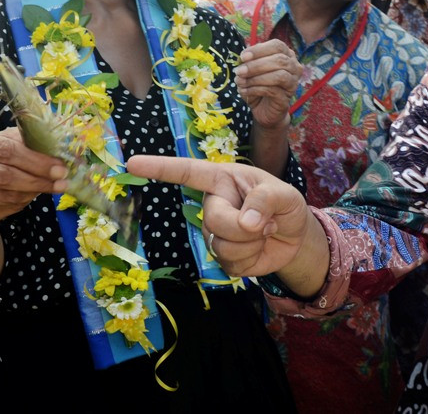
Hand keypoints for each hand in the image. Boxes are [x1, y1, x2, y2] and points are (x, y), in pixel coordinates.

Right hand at [0, 127, 66, 231]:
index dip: (35, 160)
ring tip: (51, 188)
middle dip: (38, 178)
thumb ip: (21, 141)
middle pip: (4, 174)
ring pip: (5, 194)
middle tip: (61, 181)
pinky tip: (30, 196)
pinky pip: (2, 208)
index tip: (59, 166)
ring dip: (33, 192)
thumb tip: (56, 147)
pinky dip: (21, 203)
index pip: (4, 150)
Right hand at [126, 155, 315, 278]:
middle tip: (266, 223)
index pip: (188, 171)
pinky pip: (230, 263)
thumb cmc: (285, 205)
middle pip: (214, 219)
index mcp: (223, 179)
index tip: (132, 163)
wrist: (295, 237)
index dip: (160, 168)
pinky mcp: (222, 257)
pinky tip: (259, 248)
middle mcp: (214, 203)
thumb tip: (246, 223)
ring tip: (264, 232)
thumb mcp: (285, 194)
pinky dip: (252, 259)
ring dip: (251, 243)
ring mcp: (215, 232)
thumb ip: (266, 200)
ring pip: (221, 245)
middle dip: (244, 227)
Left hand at [235, 40, 300, 129]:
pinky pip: (273, 90)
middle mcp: (294, 67)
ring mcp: (293, 84)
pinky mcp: (287, 99)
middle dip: (256, 65)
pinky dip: (255, 89)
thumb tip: (242, 59)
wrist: (263, 109)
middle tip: (239, 71)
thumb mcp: (251, 70)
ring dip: (256, 78)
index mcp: (286, 55)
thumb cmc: (258, 85)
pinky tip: (244, 91)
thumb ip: (249, 62)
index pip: (277, 46)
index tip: (242, 57)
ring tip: (241, 82)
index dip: (259, 50)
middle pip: (279, 60)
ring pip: (279, 75)